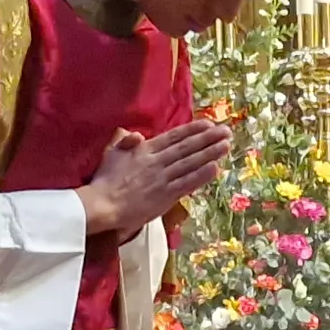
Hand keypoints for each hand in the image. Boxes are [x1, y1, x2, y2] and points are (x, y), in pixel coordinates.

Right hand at [78, 121, 232, 235]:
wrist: (103, 205)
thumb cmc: (104, 180)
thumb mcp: (111, 153)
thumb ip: (124, 141)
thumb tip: (136, 134)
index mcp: (144, 150)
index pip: (173, 137)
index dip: (192, 130)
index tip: (208, 124)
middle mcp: (157, 162)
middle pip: (187, 148)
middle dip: (208, 139)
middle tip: (226, 131)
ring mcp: (163, 179)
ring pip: (190, 164)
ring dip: (209, 154)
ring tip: (225, 146)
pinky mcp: (165, 197)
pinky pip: (186, 184)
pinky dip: (201, 176)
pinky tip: (214, 168)